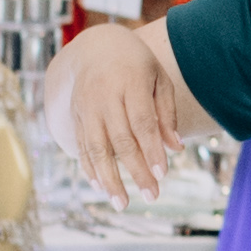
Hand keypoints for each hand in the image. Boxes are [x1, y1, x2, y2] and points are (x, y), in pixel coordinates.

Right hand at [57, 26, 180, 204]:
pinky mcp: (75, 116)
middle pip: (120, 139)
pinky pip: (80, 146)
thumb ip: (167, 113)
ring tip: (122, 203)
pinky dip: (89, 168)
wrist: (95, 47)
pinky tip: (100, 187)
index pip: (141, 122)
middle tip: (152, 196)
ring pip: (95, 147)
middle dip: (136, 171)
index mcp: (129, 82)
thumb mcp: (158, 79)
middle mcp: (103, 96)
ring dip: (109, 178)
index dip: (152, 149)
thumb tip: (176, 148)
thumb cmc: (136, 65)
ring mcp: (86, 107)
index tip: (163, 174)